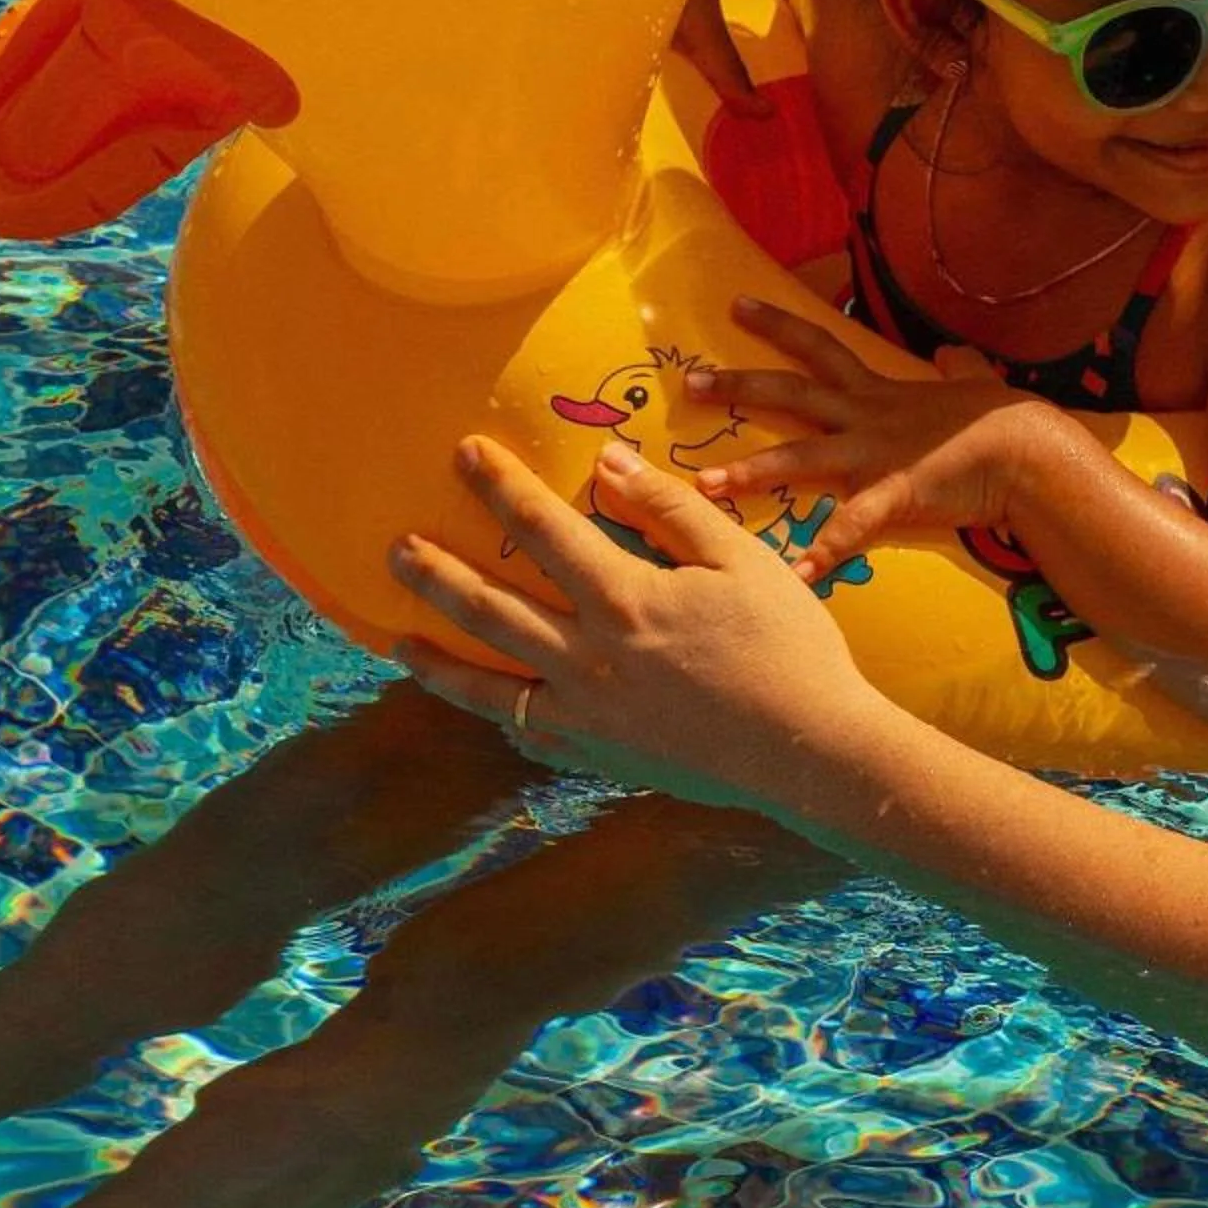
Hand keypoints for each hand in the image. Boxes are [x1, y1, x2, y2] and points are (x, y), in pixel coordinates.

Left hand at [389, 436, 892, 816]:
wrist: (811, 752)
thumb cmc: (791, 648)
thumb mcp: (744, 560)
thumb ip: (671, 510)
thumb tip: (608, 463)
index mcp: (624, 598)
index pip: (542, 528)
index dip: (499, 486)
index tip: (464, 453)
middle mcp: (588, 657)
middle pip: (490, 606)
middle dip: (437, 571)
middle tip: (396, 546)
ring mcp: (587, 713)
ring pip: (488, 681)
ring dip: (436, 655)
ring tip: (396, 637)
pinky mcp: (601, 754)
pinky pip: (529, 732)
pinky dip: (497, 716)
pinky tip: (479, 704)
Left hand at [689, 294, 1047, 579]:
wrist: (1029, 451)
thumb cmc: (1007, 418)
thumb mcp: (975, 383)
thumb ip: (957, 367)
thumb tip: (951, 353)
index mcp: (880, 391)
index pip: (818, 346)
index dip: (775, 323)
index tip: (735, 304)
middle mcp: (866, 417)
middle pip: (789, 393)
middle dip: (737, 387)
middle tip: (691, 383)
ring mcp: (875, 456)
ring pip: (799, 459)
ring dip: (749, 473)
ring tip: (705, 487)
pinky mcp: (893, 495)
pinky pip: (849, 529)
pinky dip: (821, 553)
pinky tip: (792, 575)